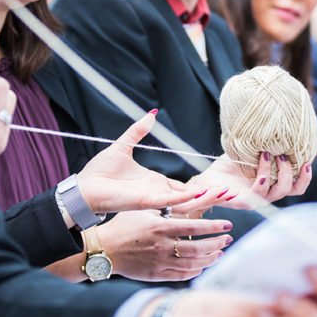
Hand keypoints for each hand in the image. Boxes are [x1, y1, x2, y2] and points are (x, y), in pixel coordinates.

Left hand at [77, 111, 223, 213]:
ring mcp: (154, 198)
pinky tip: (203, 192)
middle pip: (190, 196)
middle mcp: (157, 191)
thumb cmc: (99, 172)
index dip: (201, 187)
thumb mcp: (122, 146)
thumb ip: (138, 131)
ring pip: (186, 200)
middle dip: (211, 194)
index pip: (183, 187)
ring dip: (206, 197)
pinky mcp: (146, 201)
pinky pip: (172, 199)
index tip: (219, 185)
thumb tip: (151, 114)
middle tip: (231, 191)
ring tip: (226, 193)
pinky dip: (188, 197)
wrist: (84, 187)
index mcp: (154, 182)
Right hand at [97, 210, 232, 281]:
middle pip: (198, 249)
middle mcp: (162, 247)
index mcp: (161, 228)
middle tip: (227, 239)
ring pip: (193, 265)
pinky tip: (203, 265)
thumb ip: (166, 208)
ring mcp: (160, 263)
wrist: (104, 249)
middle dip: (217, 244)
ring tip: (220, 252)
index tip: (228, 225)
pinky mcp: (156, 275)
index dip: (214, 227)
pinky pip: (181, 275)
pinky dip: (195, 271)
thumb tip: (191, 199)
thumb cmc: (124, 225)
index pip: (195, 228)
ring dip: (210, 259)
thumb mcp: (144, 210)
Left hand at [189, 152, 311, 210]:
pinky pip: (258, 194)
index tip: (307, 160)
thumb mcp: (249, 151)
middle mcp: (269, 193)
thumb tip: (276, 121)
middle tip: (283, 154)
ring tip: (270, 155)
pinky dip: (263, 180)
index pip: (297, 186)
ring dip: (279, 173)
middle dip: (293, 171)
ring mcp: (257, 199)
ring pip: (279, 192)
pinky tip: (262, 169)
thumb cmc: (229, 165)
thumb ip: (263, 143)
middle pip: (293, 189)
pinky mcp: (243, 202)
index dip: (306, 176)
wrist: (207, 179)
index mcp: (274, 183)